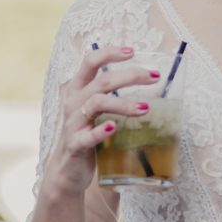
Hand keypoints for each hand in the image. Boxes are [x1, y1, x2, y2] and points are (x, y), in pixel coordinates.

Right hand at [43, 46, 158, 197]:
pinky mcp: (75, 145)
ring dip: (123, 103)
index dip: (109, 53)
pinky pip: (86, 136)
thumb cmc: (86, 134)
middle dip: (130, 75)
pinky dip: (100, 131)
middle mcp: (73, 102)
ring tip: (146, 107)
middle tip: (155, 76)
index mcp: (78, 90)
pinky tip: (113, 128)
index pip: (90, 62)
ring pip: (97, 103)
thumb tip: (147, 81)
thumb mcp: (95, 110)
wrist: (67, 170)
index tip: (132, 51)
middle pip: (101, 81)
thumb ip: (112, 95)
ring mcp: (72, 124)